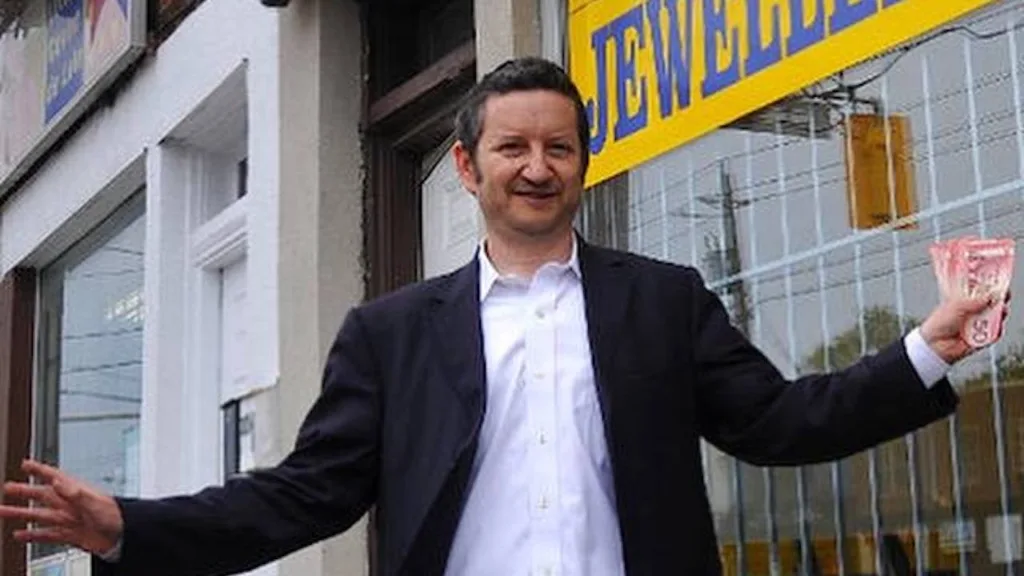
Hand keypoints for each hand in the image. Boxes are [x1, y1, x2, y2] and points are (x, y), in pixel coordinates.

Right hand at [0, 460, 122, 555]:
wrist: (125, 536)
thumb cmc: (116, 516)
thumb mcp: (93, 502)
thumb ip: (74, 493)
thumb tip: (56, 481)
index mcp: (77, 492)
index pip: (54, 476)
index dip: (40, 470)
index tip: (25, 463)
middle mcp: (71, 504)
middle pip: (42, 496)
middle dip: (24, 491)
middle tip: (7, 487)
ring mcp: (70, 519)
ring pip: (40, 515)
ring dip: (21, 514)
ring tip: (3, 511)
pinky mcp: (71, 534)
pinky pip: (47, 534)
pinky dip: (33, 535)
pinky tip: (20, 534)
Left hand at [920, 291, 1011, 363]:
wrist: (934, 344)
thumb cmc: (939, 323)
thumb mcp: (956, 306)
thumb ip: (974, 301)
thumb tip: (990, 296)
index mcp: (964, 302)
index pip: (981, 293)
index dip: (990, 289)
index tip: (997, 285)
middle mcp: (972, 313)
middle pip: (991, 305)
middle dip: (999, 301)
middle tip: (1002, 298)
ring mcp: (978, 326)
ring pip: (995, 319)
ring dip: (1000, 315)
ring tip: (1000, 311)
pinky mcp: (982, 339)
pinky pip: (994, 334)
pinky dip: (996, 331)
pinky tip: (995, 327)